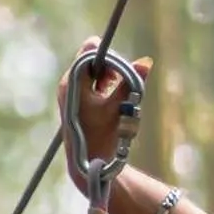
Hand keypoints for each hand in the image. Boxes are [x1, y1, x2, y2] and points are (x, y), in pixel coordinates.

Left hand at [57, 38, 150, 191]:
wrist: (88, 164)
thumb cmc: (102, 137)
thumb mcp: (119, 108)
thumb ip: (131, 82)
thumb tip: (146, 61)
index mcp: (71, 83)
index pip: (89, 50)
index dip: (108, 56)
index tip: (119, 73)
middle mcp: (67, 84)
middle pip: (91, 57)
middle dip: (109, 67)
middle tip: (116, 84)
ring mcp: (69, 92)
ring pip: (92, 69)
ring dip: (108, 76)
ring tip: (112, 92)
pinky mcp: (75, 99)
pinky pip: (91, 80)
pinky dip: (103, 84)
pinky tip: (108, 96)